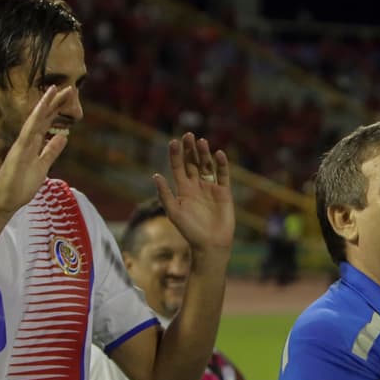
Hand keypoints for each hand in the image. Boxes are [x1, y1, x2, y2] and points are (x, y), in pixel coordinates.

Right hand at [0, 86, 73, 214]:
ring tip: (54, 90)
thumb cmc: (20, 186)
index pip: (47, 123)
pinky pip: (27, 134)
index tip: (67, 96)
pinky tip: (41, 110)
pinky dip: (34, 121)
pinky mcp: (18, 153)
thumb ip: (51, 151)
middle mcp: (26, 141)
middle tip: (69, 88)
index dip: (56, 109)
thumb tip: (63, 136)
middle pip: (42, 118)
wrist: (5, 202)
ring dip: (44, 105)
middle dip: (55, 102)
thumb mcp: (43, 167)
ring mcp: (21, 146)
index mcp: (33, 144)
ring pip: (34, 121)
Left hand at [154, 133, 234, 251]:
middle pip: (192, 162)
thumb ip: (165, 194)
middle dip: (190, 149)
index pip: (178, 167)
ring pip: (207, 165)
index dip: (175, 154)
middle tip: (188, 135)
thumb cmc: (190, 231)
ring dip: (204, 153)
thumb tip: (155, 175)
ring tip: (201, 141)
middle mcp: (196, 186)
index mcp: (182, 189)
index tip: (174, 141)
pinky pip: (223, 175)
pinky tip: (219, 154)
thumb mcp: (174, 212)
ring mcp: (210, 188)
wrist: (210, 244)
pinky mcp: (224, 192)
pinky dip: (222, 164)